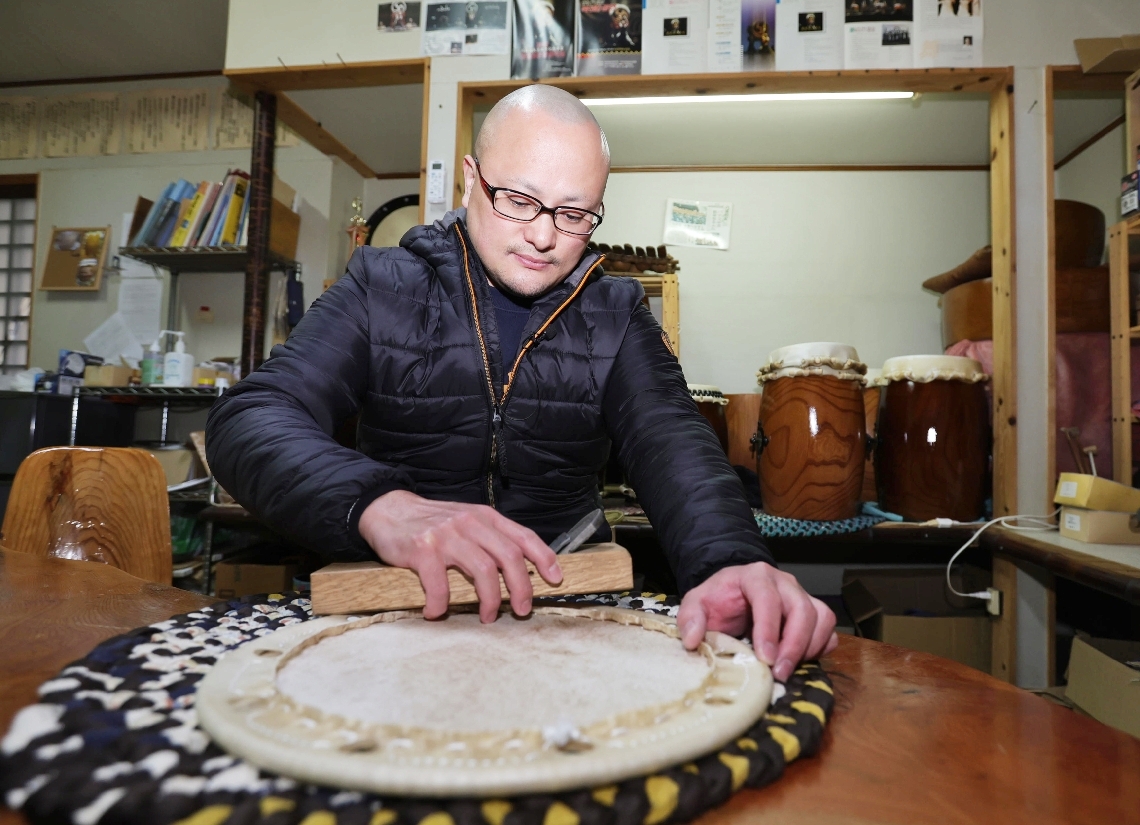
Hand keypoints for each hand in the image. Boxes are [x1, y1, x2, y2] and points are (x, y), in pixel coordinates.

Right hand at [357, 490, 562, 622]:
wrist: (389, 511)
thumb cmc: (432, 523)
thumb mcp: (467, 521)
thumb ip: (491, 538)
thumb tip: (521, 567)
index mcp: (485, 517)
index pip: (523, 536)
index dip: (543, 558)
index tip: (555, 580)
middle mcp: (470, 523)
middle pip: (509, 557)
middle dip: (521, 588)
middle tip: (522, 610)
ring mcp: (447, 536)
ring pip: (483, 571)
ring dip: (490, 600)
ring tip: (487, 617)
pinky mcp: (422, 550)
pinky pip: (439, 585)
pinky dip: (441, 604)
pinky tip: (437, 612)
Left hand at [677, 562, 837, 681]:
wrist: (733, 594)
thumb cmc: (718, 599)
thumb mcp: (696, 603)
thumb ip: (690, 618)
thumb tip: (693, 641)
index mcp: (755, 576)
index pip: (768, 598)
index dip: (769, 629)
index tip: (765, 658)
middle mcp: (784, 582)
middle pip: (802, 609)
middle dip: (793, 644)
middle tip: (779, 673)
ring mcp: (802, 595)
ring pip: (821, 617)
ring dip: (809, 647)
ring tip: (788, 670)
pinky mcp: (813, 611)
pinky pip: (828, 628)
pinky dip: (820, 646)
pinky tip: (802, 660)